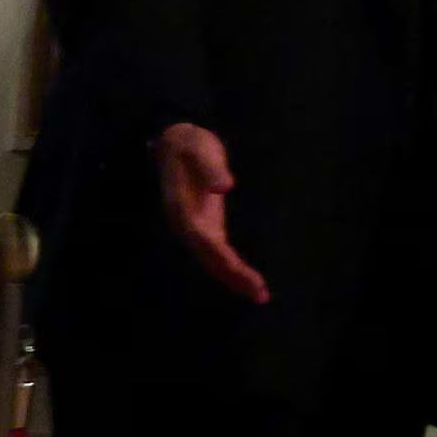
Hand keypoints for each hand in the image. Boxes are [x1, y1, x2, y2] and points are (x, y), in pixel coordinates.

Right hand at [152, 121, 266, 304]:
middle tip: (260, 295)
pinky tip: (246, 279)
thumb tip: (225, 186)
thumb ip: (211, 168)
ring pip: (212, 259)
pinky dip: (231, 266)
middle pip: (210, 258)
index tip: (246, 276)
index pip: (206, 242)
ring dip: (233, 277)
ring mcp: (194, 226)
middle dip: (233, 277)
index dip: (225, 261)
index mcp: (183, 210)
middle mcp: (186, 224)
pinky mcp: (205, 224)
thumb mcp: (199, 150)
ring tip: (259, 294)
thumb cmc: (189, 144)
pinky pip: (217, 252)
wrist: (175, 140)